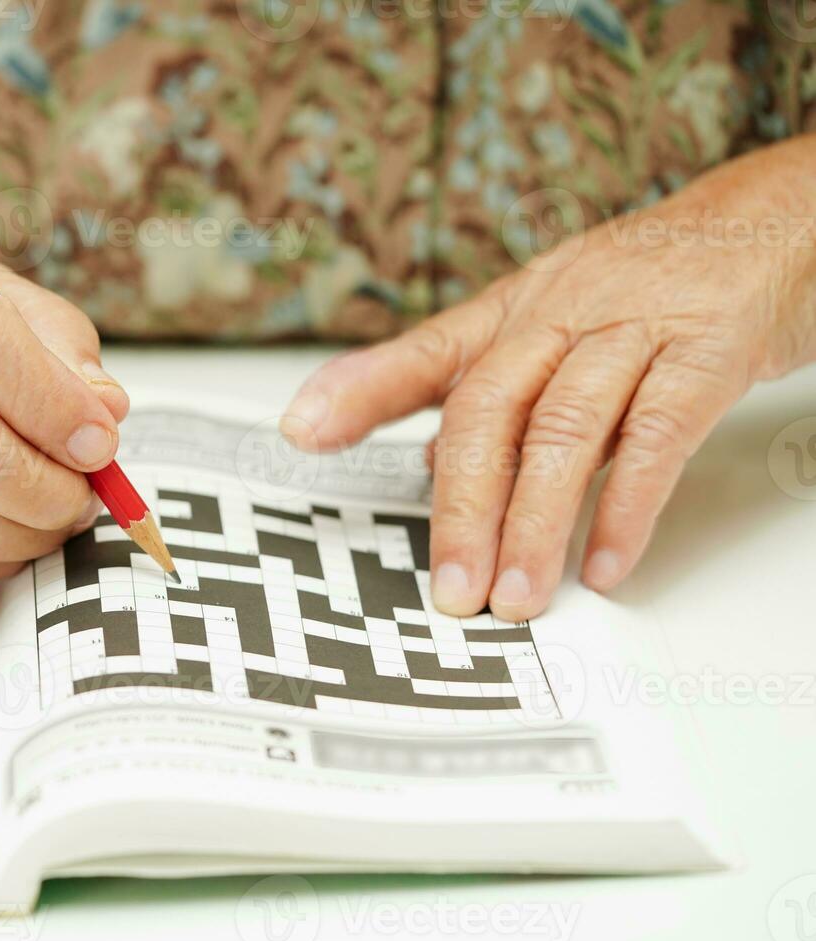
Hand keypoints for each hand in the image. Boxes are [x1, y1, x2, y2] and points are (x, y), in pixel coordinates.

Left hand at [285, 137, 815, 619]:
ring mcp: (634, 328)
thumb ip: (490, 392)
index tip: (302, 430)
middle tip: (451, 586)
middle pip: (489, 410)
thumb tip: (425, 467)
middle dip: (461, 506)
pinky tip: (603, 561)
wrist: (777, 217)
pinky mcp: (707, 350)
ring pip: (564, 429)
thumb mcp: (554, 321)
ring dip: (533, 522)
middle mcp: (562, 313)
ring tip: (516, 594)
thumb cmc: (654, 280)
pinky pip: (659, 434)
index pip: (428, 354)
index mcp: (518, 311)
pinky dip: (626, 505)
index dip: (360, 388)